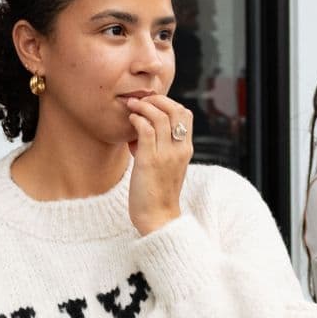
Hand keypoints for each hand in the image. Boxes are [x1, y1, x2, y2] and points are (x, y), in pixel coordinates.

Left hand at [125, 93, 191, 234]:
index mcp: (186, 150)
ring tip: (131, 107)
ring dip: (144, 106)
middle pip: (176, 110)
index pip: (186, 114)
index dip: (169, 103)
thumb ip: (162, 148)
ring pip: (160, 116)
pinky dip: (137, 120)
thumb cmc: (158, 194)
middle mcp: (180, 150)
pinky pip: (146, 130)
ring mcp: (166, 155)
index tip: (152, 103)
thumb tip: (144, 129)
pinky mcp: (150, 161)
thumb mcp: (167, 167)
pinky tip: (130, 121)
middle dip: (157, 99)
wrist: (158, 218)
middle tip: (141, 100)